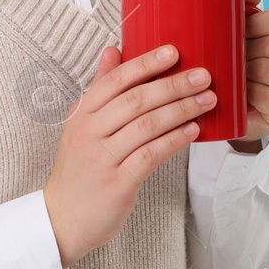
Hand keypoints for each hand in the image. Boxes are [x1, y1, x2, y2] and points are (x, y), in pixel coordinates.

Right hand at [42, 43, 215, 266]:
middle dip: (173, 85)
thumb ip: (100, 88)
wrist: (61, 219)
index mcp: (82, 114)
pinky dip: (174, 140)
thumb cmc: (79, 168)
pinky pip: (150, 155)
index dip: (145, 64)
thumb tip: (113, 50)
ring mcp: (102, 158)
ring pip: (147, 125)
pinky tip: (192, 130)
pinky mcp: (117, 183)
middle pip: (136, 100)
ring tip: (206, 100)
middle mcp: (89, 132)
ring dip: (181, 109)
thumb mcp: (81, 124)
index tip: (173, 51)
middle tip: (203, 76)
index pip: (115, 80)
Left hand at [232, 0, 268, 149]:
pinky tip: (240, 91)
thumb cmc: (251, 65)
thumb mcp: (251, 36)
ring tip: (232, 72)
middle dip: (244, 50)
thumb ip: (250, 7)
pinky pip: (265, 94)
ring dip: (242, 70)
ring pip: (266, 69)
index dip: (256, 23)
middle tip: (227, 55)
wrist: (251, 110)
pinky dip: (247, 92)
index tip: (236, 30)